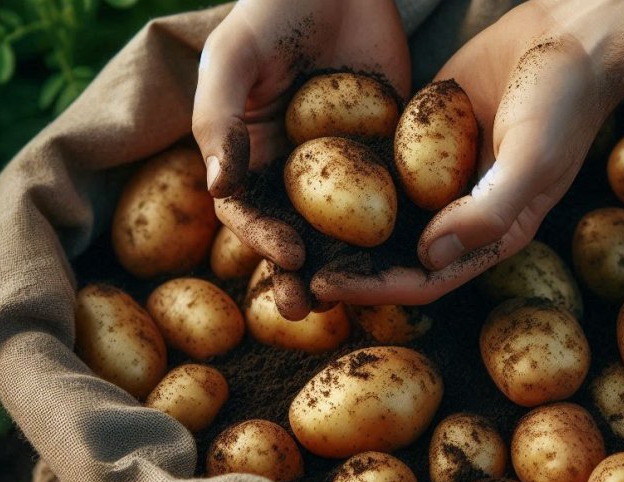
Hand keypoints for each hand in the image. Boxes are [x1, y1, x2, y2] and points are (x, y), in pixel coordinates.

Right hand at [192, 0, 409, 318]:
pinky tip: (407, 254)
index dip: (262, 240)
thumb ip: (217, 117)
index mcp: (248, 151)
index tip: (289, 257)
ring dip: (344, 264)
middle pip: (292, 231)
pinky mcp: (385, 152)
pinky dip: (393, 228)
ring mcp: (341, 163)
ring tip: (357, 298)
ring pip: (341, 226)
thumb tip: (217, 188)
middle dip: (298, 273)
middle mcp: (293, 167)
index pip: (247, 211)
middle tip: (311, 309)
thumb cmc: (274, 8)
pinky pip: (388, 195)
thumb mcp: (232, 54)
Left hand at [313, 1, 609, 304]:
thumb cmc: (563, 103)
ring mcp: (436, 174)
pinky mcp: (420, 138)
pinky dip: (347, 171)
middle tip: (286, 265)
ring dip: (336, 223)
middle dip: (345, 263)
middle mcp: (458, 211)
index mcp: (490, 232)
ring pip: (379, 211)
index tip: (324, 284)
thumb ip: (488, 210)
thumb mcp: (535, 159)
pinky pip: (378, 162)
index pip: (426, 277)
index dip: (375, 287)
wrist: (568, 35)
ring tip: (282, 226)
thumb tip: (428, 254)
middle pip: (393, 252)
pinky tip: (303, 169)